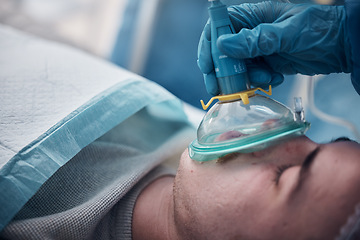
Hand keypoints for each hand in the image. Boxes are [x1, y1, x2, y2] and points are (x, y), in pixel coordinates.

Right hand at [198, 1, 351, 95]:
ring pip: (236, 68)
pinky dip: (258, 82)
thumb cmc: (319, 29)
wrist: (341, 47)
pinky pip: (251, 76)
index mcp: (254, 15)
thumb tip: (223, 44)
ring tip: (265, 79)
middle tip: (221, 88)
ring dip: (245, 79)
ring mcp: (258, 49)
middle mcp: (251, 32)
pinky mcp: (266, 64)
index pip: (220, 27)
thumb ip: (256, 40)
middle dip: (222, 71)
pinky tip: (274, 79)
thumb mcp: (287, 33)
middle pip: (223, 51)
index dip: (209, 45)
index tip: (207, 66)